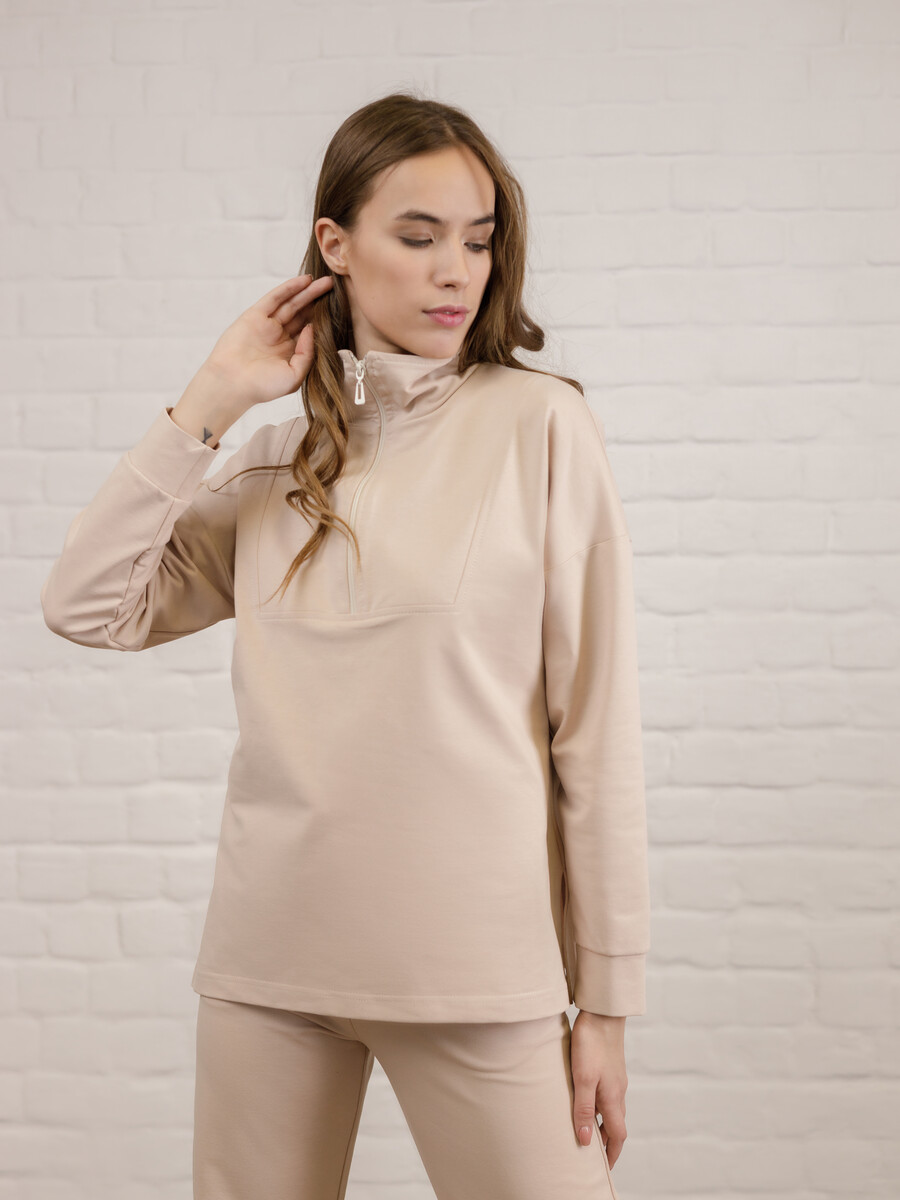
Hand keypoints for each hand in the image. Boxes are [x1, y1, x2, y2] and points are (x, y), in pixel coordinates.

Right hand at [201, 273, 333, 409]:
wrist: (233, 383)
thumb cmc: (262, 386)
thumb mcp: (294, 375)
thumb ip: (307, 354)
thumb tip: (312, 329)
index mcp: (290, 352)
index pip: (310, 330)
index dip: (323, 319)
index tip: (339, 309)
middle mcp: (280, 336)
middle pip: (302, 313)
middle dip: (318, 301)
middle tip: (335, 288)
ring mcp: (267, 325)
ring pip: (291, 303)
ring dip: (307, 291)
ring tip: (325, 281)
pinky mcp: (255, 315)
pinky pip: (275, 298)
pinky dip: (289, 288)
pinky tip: (305, 280)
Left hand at [570, 1011, 628, 1168]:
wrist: (603, 1013)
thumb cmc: (591, 1043)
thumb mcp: (582, 1079)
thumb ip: (582, 1110)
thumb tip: (585, 1141)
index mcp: (612, 1098)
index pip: (618, 1135)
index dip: (613, 1153)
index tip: (606, 1167)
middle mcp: (618, 1091)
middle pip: (616, 1124)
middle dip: (608, 1141)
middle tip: (595, 1154)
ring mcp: (616, 1078)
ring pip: (612, 1108)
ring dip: (603, 1123)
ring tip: (587, 1130)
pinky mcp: (611, 1067)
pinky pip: (608, 1094)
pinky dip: (600, 1105)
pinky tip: (587, 1098)